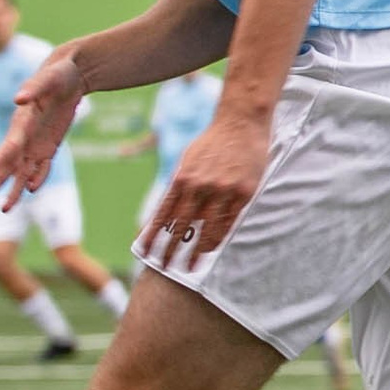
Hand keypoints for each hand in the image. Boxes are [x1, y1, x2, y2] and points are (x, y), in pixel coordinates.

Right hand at [0, 51, 88, 210]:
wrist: (69, 78)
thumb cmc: (57, 75)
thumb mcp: (49, 78)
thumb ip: (34, 88)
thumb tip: (19, 98)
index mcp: (22, 120)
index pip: (10, 144)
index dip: (0, 157)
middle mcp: (25, 134)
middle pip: (10, 161)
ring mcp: (36, 142)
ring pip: (23, 170)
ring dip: (14, 188)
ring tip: (4, 208)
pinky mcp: (49, 146)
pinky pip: (43, 167)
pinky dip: (38, 178)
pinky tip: (30, 190)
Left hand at [136, 111, 272, 271]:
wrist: (241, 122)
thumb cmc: (213, 141)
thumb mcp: (188, 160)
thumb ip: (179, 184)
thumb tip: (169, 210)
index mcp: (182, 178)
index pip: (164, 214)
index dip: (154, 235)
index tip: (146, 252)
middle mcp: (200, 186)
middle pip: (183, 225)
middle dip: (172, 248)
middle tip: (165, 267)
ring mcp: (223, 190)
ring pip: (207, 227)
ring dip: (198, 249)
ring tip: (191, 266)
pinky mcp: (244, 192)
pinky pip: (230, 220)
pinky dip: (220, 236)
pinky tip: (213, 247)